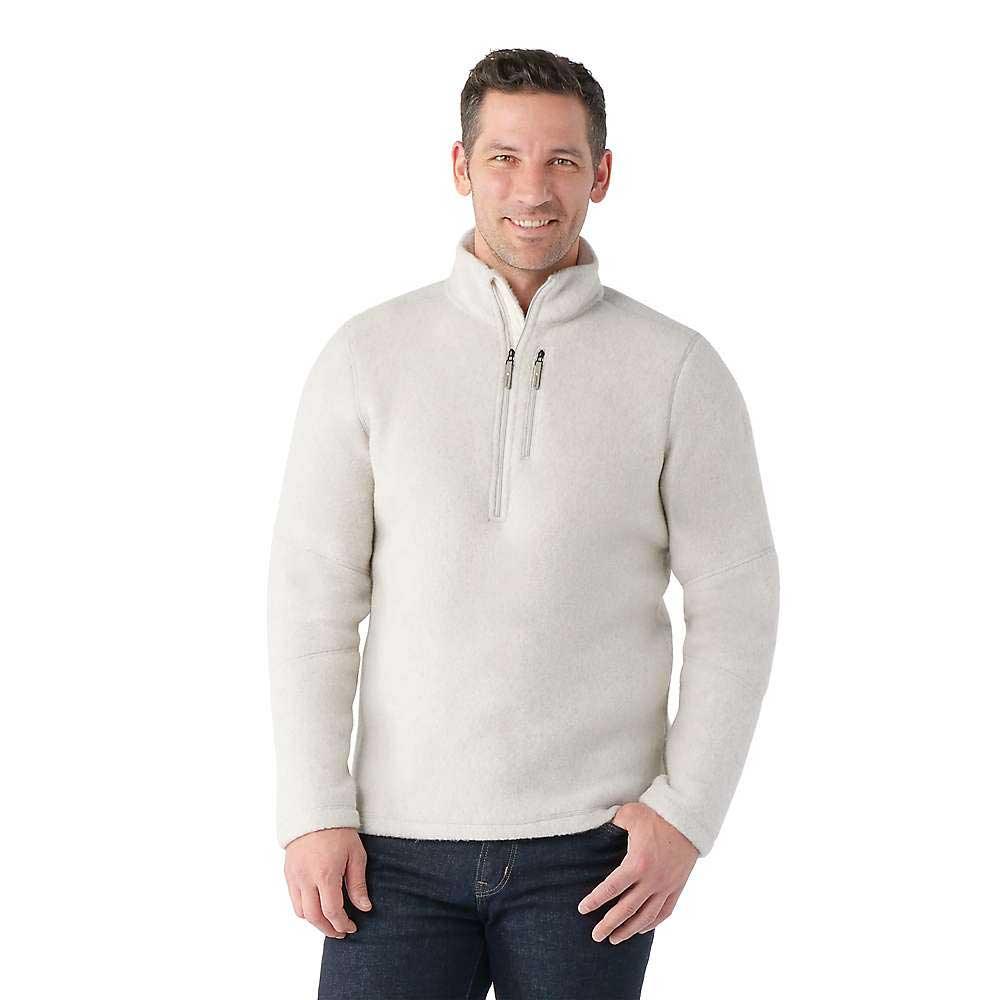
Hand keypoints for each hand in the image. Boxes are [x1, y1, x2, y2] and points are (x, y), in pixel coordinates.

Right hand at [283, 827, 372, 937]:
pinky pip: (294, 900)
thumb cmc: (339, 832)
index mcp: (325, 874)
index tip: (352, 927)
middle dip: (328, 929)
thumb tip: (364, 908)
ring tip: (329, 921)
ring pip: (300, 912)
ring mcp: (294, 877)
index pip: (332, 911)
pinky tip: (317, 907)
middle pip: (314, 917)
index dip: (343, 924)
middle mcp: (306, 879)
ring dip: (315, 921)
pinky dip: (304, 909)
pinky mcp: (288, 873)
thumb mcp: (356, 855)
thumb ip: (358, 884)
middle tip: (341, 932)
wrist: (316, 812)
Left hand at [577, 803, 698, 942]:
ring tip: (615, 939)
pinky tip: (641, 929)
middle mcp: (652, 879)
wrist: (688, 820)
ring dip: (629, 930)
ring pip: (646, 916)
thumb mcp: (629, 814)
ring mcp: (666, 886)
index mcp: (637, 863)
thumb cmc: (656, 815)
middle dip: (609, 924)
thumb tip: (596, 827)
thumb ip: (612, 824)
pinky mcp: (677, 887)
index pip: (611, 888)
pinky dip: (652, 924)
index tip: (582, 909)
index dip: (595, 901)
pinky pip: (665, 912)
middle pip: (627, 909)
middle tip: (596, 936)